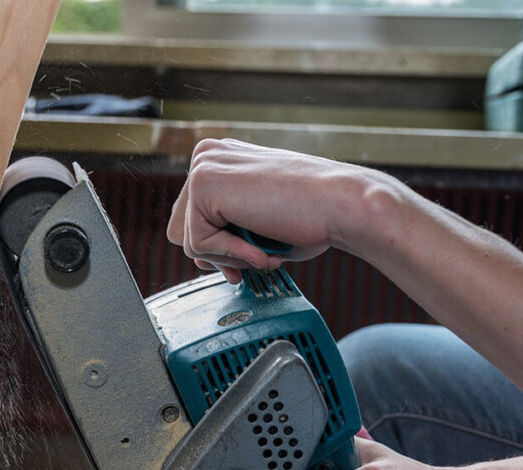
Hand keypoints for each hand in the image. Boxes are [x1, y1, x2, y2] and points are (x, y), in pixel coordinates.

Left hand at [166, 138, 402, 281]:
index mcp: (221, 160)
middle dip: (217, 256)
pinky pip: (199, 245)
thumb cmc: (313, 216)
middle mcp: (207, 156)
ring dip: (229, 257)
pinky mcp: (203, 183)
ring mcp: (203, 166)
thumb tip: (198, 260)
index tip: (249, 259)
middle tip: (256, 260)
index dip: (218, 249)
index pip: (192, 220)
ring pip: (188, 241)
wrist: (342, 205)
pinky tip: (263, 246)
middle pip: (181, 231)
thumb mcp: (259, 223)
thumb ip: (227, 232)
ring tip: (266, 249)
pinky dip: (232, 255)